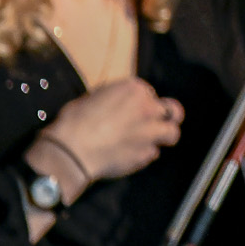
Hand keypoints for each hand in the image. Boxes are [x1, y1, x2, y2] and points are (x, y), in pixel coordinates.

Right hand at [39, 77, 182, 183]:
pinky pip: (152, 153)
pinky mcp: (146, 154)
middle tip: (162, 121)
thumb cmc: (75, 121)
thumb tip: (113, 106)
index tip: (132, 109)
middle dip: (168, 115)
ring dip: (164, 136)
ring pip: (172, 133)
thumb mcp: (92, 97)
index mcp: (134, 89)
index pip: (149, 93)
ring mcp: (150, 132)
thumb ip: (112, 99)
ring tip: (153, 140)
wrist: (72, 150)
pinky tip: (132, 156)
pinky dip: (144, 154)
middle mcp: (147, 108)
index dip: (141, 102)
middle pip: (171, 109)